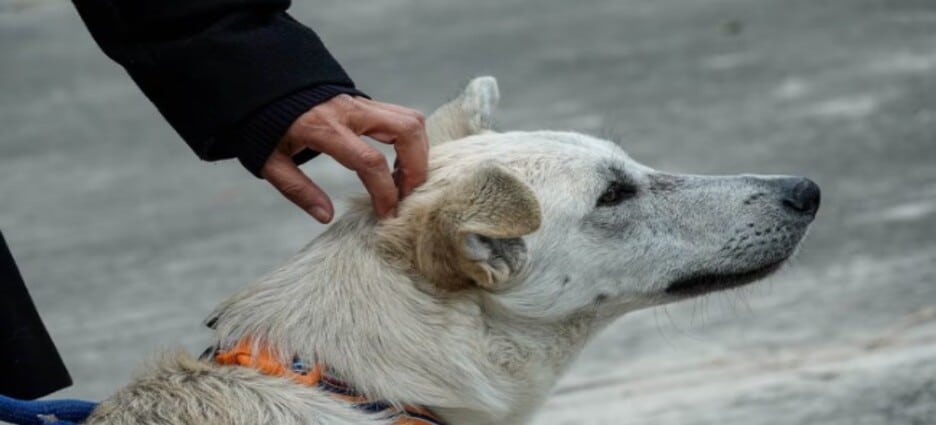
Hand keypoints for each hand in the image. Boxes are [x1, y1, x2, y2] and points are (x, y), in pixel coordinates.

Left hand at [260, 95, 428, 222]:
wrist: (262, 85)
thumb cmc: (265, 127)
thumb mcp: (270, 162)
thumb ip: (298, 190)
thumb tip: (326, 216)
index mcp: (325, 128)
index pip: (370, 161)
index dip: (385, 191)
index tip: (387, 213)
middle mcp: (350, 111)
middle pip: (406, 131)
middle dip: (416, 167)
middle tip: (407, 194)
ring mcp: (361, 103)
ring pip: (412, 120)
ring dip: (418, 153)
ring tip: (404, 180)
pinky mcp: (366, 102)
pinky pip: (403, 117)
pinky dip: (410, 142)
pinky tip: (397, 164)